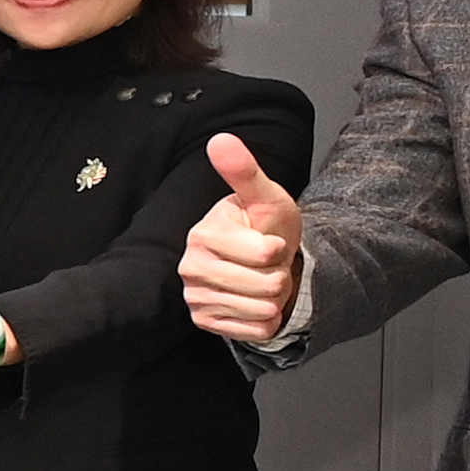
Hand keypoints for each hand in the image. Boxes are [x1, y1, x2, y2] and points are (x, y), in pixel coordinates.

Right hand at [178, 129, 303, 343]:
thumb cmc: (264, 226)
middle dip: (278, 276)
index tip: (269, 242)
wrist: (262, 262)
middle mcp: (190, 267)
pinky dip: (266, 319)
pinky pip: (256, 331)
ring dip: (274, 298)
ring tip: (261, 281)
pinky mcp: (204, 322)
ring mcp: (195, 297)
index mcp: (203, 234)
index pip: (264, 254)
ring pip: (263, 309)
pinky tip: (255, 301)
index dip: (278, 249)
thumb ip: (245, 172)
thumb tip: (220, 139)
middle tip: (267, 265)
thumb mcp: (265, 197)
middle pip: (265, 286)